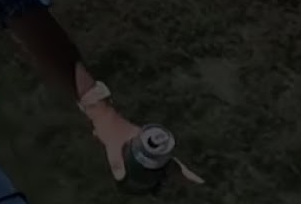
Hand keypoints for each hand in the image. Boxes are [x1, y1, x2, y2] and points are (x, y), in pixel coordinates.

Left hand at [88, 105, 205, 185]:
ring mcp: (143, 144)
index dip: (185, 172)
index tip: (199, 181)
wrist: (101, 114)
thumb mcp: (112, 145)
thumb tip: (120, 178)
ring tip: (161, 187)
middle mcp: (149, 142)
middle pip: (169, 162)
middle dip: (177, 175)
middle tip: (185, 185)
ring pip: (160, 161)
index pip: (171, 159)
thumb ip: (116, 162)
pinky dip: (153, 169)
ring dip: (164, 173)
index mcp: (149, 141)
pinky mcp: (135, 145)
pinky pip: (150, 159)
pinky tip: (149, 177)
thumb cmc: (109, 126)